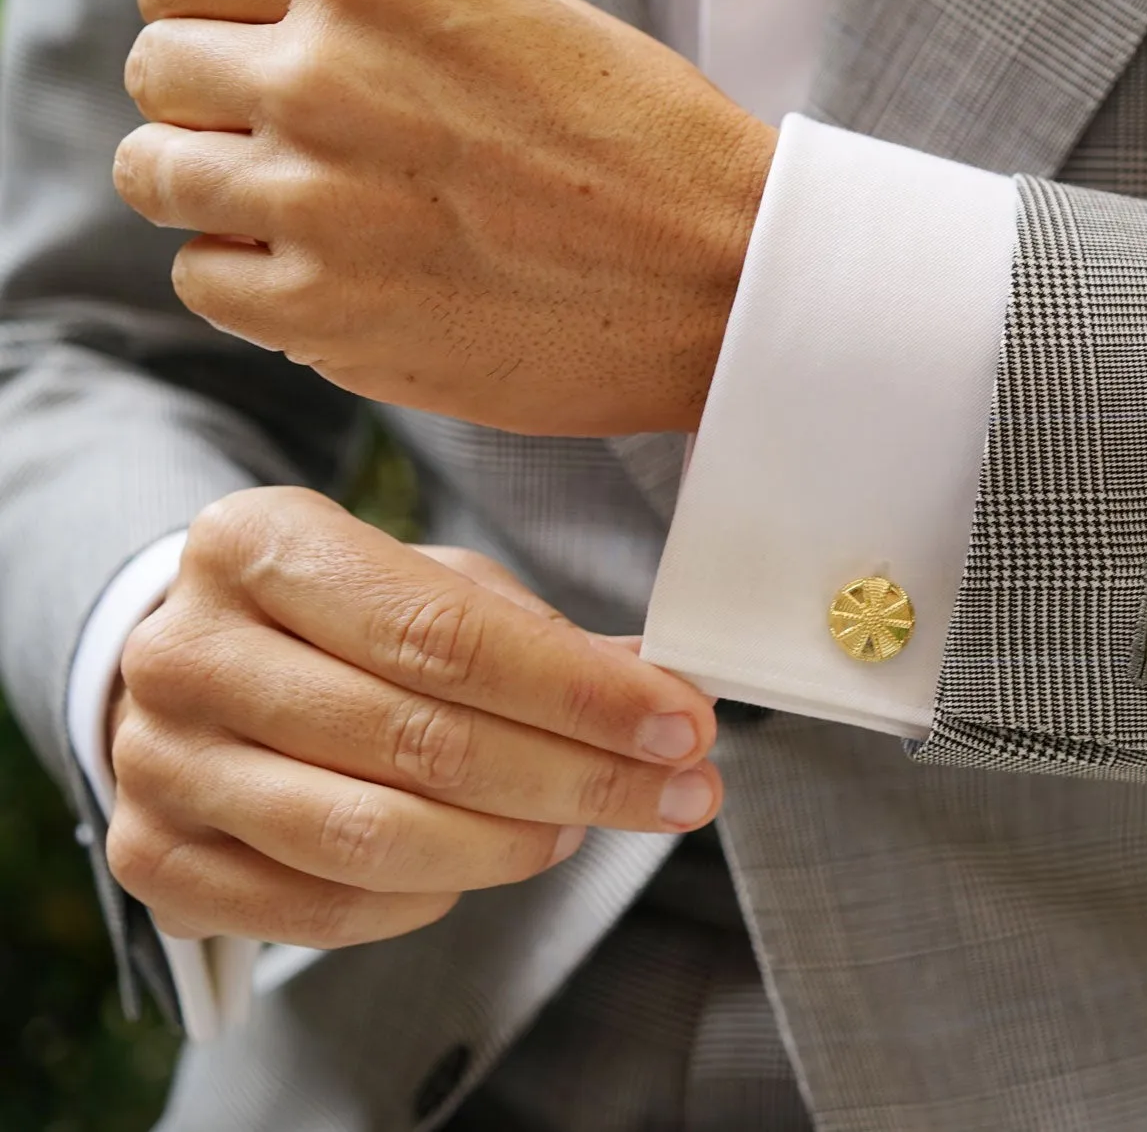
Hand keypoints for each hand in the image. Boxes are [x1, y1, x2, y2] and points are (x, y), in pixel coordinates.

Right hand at [105, 486, 720, 947]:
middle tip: (682, 791)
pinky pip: (326, 911)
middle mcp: (185, 652)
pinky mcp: (154, 860)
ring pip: (371, 837)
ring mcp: (158, 764)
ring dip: (513, 844)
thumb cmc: (337, 620)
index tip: (684, 724)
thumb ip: (540, 637)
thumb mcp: (430, 587)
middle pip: (418, 740)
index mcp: (255, 544)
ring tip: (585, 825)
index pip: (442, 633)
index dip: (578, 692)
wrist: (199, 671)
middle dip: (578, 776)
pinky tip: (490, 859)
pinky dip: (432, 896)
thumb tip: (671, 690)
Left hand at [113, 0, 777, 436]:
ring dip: (218, 194)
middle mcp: (321, 72)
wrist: (727, 278)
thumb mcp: (508, 8)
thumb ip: (369, 6)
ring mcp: (314, 199)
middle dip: (209, 106)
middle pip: (157, 74)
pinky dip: (249, 281)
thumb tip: (259, 32)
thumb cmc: (640, 140)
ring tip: (312, 213)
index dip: (206, 16)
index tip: (246, 54)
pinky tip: (334, 276)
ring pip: (157, 179)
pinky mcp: (325, 314)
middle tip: (294, 144)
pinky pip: (203, 280)